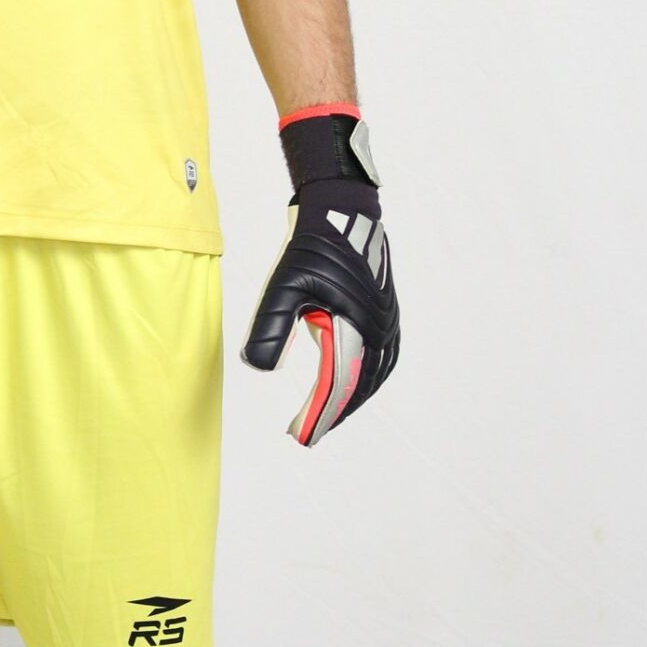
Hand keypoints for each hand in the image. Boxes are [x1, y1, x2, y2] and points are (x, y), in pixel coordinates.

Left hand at [241, 107, 399, 445]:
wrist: (345, 210)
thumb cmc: (313, 246)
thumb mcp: (283, 285)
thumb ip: (270, 327)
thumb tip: (259, 368)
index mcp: (356, 325)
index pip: (338, 384)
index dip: (318, 414)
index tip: (300, 437)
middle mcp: (379, 328)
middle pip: (360, 385)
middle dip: (335, 411)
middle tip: (309, 432)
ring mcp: (388, 320)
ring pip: (376, 373)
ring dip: (354, 395)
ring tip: (328, 413)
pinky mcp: (387, 311)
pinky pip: (383, 356)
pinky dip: (368, 376)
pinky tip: (352, 378)